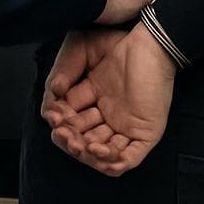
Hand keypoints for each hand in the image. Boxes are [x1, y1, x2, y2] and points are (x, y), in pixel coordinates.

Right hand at [49, 24, 176, 175]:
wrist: (150, 42)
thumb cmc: (118, 42)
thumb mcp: (80, 51)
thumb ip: (63, 72)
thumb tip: (53, 92)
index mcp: (93, 99)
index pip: (71, 119)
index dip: (59, 121)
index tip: (53, 115)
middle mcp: (109, 115)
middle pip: (83, 140)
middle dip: (70, 140)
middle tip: (63, 132)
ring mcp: (127, 126)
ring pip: (103, 155)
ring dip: (87, 155)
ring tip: (79, 142)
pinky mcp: (145, 133)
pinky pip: (129, 158)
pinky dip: (113, 161)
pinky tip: (99, 150)